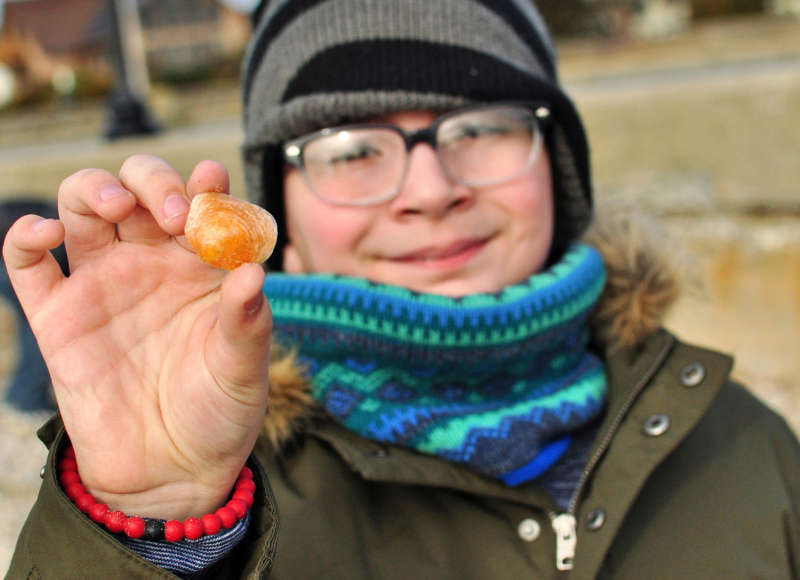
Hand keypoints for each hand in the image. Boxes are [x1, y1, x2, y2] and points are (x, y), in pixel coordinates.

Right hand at [2, 155, 271, 519]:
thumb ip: (247, 322)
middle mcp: (151, 263)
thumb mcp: (244, 369)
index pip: (201, 203)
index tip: (212, 182)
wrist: (172, 470)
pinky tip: (44, 232)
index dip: (205, 184)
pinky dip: (25, 236)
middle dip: (152, 181)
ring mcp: (102, 285)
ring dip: (94, 189)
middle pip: (139, 189)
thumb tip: (253, 272)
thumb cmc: (219, 411)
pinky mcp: (58, 318)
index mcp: (202, 267)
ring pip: (83, 207)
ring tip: (116, 206)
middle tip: (173, 213)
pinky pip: (28, 264)